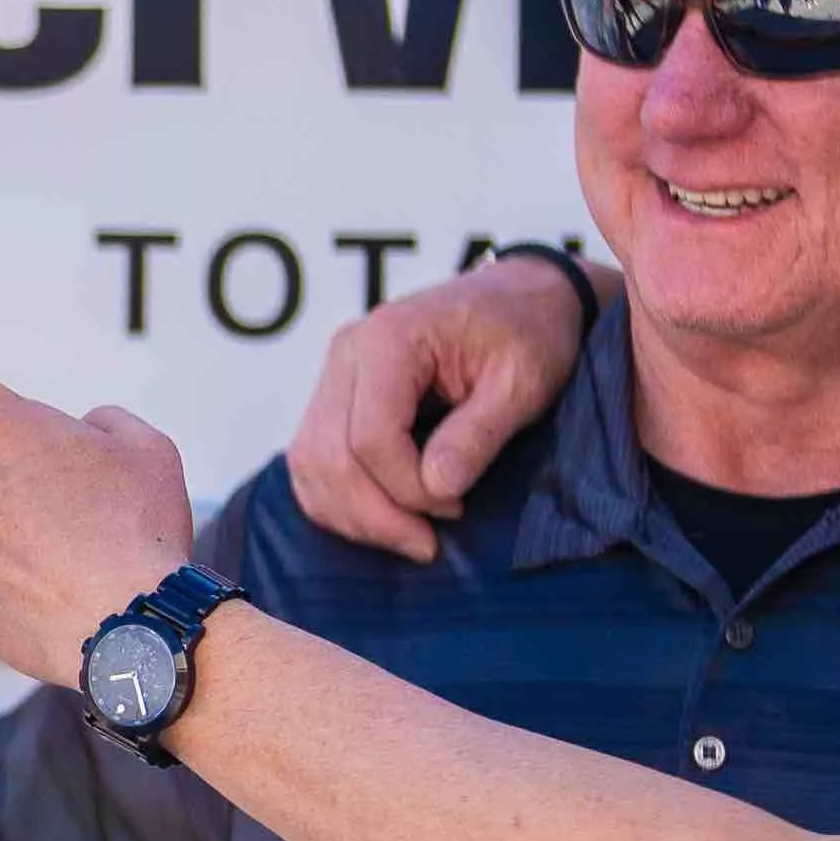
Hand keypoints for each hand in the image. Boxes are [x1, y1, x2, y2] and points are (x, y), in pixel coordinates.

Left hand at [0, 291, 196, 685]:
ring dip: (25, 534)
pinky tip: (56, 593)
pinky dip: (17, 580)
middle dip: (29, 480)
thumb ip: (100, 425)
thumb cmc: (140, 532)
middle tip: (86, 513)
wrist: (130, 630)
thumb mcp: (144, 447)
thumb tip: (77, 441)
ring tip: (80, 560)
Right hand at [292, 252, 594, 559]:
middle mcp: (347, 353)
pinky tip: (383, 519)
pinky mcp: (335, 397)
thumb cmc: (529, 332)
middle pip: (329, 455)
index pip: (370, 437)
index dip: (408, 489)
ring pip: (310, 464)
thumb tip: (436, 489)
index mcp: (390, 338)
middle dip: (377, 514)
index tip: (458, 507)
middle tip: (429, 543)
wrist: (521, 297)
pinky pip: (312, 460)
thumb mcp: (523, 381)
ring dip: (352, 514)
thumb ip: (478, 433)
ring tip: (410, 536)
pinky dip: (338, 500)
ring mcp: (334, 374)